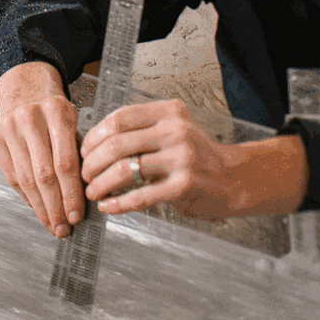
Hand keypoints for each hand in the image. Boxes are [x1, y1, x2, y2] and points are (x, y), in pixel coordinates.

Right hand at [0, 62, 85, 236]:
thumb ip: (77, 154)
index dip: (72, 193)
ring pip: (25, 179)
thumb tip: (81, 202)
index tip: (77, 216)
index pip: (66, 162)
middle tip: (63, 228)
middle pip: (44, 174)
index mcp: (57, 111)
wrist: (26, 89)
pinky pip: (11, 176)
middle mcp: (30, 117)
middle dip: (55, 206)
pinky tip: (37, 207)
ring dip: (40, 207)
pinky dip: (25, 196)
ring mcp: (8, 127)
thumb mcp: (73, 122)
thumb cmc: (55, 113)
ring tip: (51, 224)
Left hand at [80, 99, 239, 220]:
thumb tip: (97, 143)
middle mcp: (175, 130)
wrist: (235, 178)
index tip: (85, 149)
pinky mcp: (184, 185)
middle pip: (117, 143)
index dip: (96, 135)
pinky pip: (141, 195)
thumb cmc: (198, 155)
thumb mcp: (174, 130)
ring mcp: (181, 157)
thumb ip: (143, 131)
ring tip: (93, 192)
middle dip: (93, 162)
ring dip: (101, 184)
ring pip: (125, 169)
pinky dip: (119, 204)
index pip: (120, 117)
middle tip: (84, 175)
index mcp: (169, 112)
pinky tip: (108, 207)